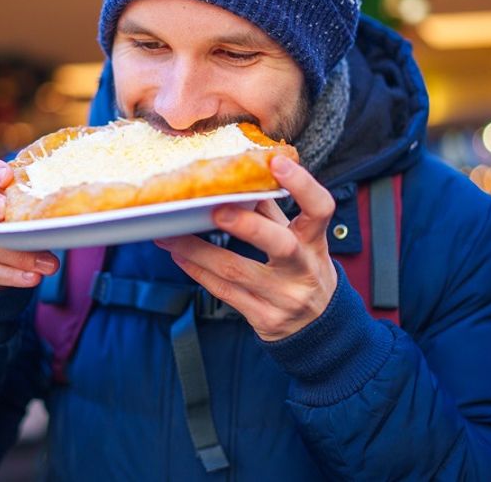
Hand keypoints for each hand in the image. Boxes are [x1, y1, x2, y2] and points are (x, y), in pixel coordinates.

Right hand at [0, 147, 58, 292]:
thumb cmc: (21, 225)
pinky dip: (10, 274)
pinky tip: (32, 277)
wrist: (6, 268)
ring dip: (13, 252)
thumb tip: (81, 195)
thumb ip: (40, 197)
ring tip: (48, 262)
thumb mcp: (29, 206)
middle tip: (4, 210)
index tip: (6, 177)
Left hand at [154, 156, 337, 340]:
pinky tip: (179, 255)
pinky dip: (199, 271)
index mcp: (314, 242)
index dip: (302, 185)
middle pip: (280, 245)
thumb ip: (273, 211)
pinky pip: (225, 292)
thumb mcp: (299, 241)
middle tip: (215, 210)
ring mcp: (284, 297)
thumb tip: (243, 176)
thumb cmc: (303, 271)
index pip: (319, 209)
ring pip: (237, 271)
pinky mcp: (264, 318)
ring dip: (198, 250)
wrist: (319, 328)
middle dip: (247, 226)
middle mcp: (303, 269)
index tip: (276, 162)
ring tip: (170, 234)